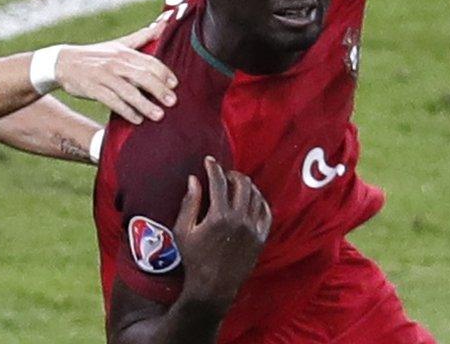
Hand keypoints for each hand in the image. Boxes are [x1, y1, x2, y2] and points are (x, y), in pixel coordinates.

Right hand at [55, 25, 177, 123]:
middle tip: (172, 102)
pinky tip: (136, 119)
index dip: (164, 73)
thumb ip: (142, 36)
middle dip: (159, 90)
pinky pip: (112, 102)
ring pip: (129, 91)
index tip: (175, 85)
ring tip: (158, 115)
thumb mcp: (118, 43)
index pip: (149, 62)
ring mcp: (104, 76)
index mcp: (124, 52)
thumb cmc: (96, 55)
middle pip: (142, 76)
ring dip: (145, 104)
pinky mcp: (93, 89)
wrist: (63, 63)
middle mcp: (116, 63)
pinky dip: (126, 111)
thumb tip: (165, 22)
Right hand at [173, 157, 271, 310]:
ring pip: (256, 195)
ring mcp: (253, 229)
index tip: (209, 161)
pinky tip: (252, 198)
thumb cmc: (194, 259)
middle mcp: (239, 220)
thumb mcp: (183, 230)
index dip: (213, 167)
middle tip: (224, 173)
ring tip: (237, 184)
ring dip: (247, 185)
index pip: (219, 182)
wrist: (213, 287)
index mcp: (219, 216)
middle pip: (242, 184)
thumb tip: (193, 179)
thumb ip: (189, 203)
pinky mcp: (261, 238)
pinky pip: (266, 212)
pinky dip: (260, 200)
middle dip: (232, 174)